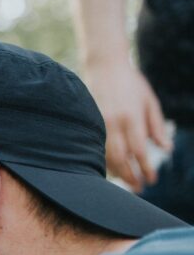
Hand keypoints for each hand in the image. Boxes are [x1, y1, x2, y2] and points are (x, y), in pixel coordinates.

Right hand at [85, 59, 170, 189]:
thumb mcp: (150, 101)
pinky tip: (112, 169)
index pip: (139, 150)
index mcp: (132, 117)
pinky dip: (104, 162)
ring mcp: (99, 124)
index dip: (146, 168)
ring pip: (106, 156)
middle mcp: (114, 123)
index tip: (152, 180)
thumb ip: (157, 126)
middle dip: (130, 176)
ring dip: (116, 172)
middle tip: (139, 189)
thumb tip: (166, 149)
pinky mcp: (89, 124)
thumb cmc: (131, 83)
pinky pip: (96, 149)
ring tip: (127, 182)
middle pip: (121, 158)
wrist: (105, 66)